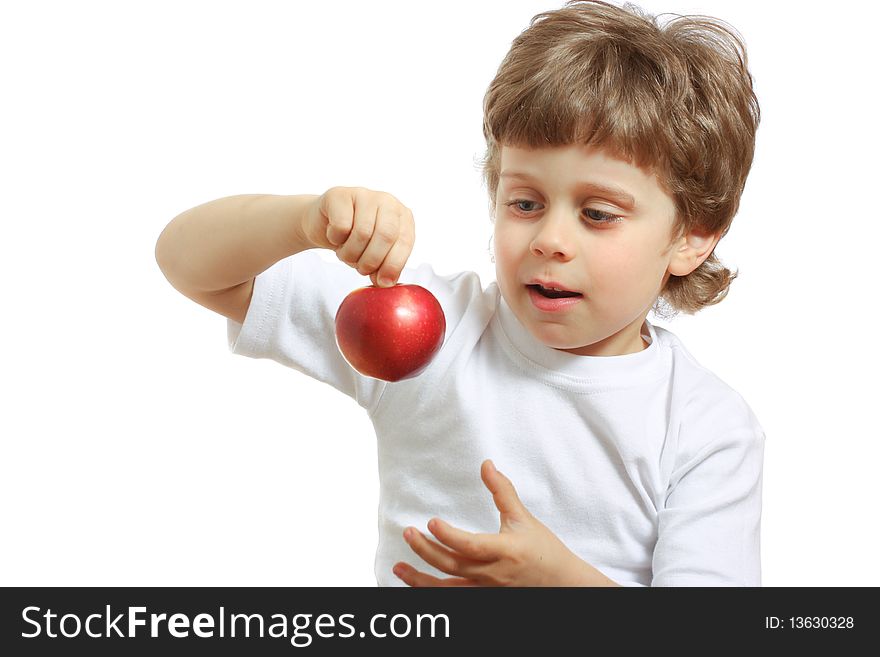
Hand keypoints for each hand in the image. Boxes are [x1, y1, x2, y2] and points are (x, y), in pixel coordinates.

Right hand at [301, 186, 414, 286]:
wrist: (323, 225)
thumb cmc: (353, 241)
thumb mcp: (375, 254)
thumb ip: (385, 267)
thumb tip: (385, 282)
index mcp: (403, 217)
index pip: (404, 241)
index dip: (393, 265)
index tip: (382, 282)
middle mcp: (387, 201)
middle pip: (385, 236)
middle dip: (371, 261)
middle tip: (361, 269)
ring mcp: (364, 194)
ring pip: (362, 233)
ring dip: (350, 254)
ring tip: (346, 254)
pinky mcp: (340, 194)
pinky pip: (341, 226)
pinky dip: (336, 239)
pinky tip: (335, 236)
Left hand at [393, 460, 618, 586]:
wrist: (561, 585)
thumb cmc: (543, 549)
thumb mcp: (524, 518)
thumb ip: (502, 491)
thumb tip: (486, 465)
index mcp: (505, 550)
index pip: (472, 546)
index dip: (450, 536)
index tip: (431, 522)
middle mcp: (493, 574)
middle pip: (453, 565)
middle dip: (427, 551)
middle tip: (408, 533)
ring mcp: (486, 591)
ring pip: (447, 589)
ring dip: (420, 580)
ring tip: (399, 567)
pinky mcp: (482, 599)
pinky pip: (452, 599)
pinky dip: (431, 592)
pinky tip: (414, 583)